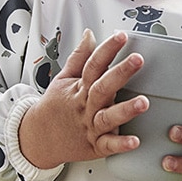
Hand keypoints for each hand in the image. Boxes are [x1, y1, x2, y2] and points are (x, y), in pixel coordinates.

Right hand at [17, 30, 148, 168]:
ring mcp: (90, 126)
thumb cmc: (55, 107)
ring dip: (125, 110)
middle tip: (137, 60)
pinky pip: (108, 145)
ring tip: (143, 102)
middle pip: (102, 87)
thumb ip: (80, 57)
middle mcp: (86, 105)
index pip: (94, 64)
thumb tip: (89, 35)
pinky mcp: (94, 145)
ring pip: (107, 117)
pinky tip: (134, 141)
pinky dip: (120, 144)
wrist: (37, 138)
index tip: (121, 36)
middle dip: (120, 73)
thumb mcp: (63, 79)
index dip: (107, 49)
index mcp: (80, 87)